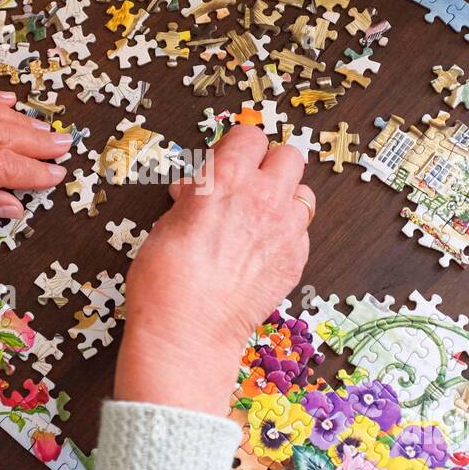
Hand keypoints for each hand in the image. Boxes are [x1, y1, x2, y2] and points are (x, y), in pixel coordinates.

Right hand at [114, 125, 312, 417]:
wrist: (187, 333)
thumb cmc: (165, 281)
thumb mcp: (166, 223)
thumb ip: (193, 198)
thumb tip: (198, 190)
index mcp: (226, 178)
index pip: (249, 136)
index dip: (235, 148)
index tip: (224, 162)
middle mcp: (263, 197)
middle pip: (288, 156)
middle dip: (267, 165)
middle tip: (246, 185)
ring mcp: (285, 230)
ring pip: (303, 193)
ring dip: (284, 198)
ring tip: (259, 217)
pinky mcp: (295, 261)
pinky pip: (301, 231)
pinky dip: (287, 234)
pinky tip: (262, 249)